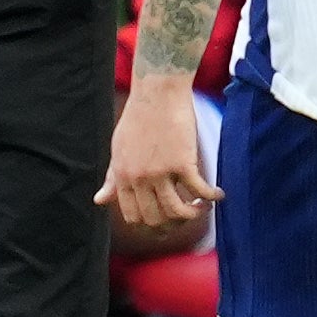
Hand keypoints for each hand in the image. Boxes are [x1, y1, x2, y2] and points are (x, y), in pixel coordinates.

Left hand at [97, 77, 222, 228]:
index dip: (150, 224)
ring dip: (192, 215)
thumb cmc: (138, 117)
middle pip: (155, 218)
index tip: (164, 221)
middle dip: (172, 225)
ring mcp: (160, 171)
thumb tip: (99, 201)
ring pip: (176, 211)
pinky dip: (210, 197)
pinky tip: (217, 195)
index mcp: (123, 176)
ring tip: (200, 208)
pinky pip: (198, 190)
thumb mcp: (119, 149)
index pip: (133, 215)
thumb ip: (113, 178)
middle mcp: (139, 178)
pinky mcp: (182, 162)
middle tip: (185, 216)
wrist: (157, 91)